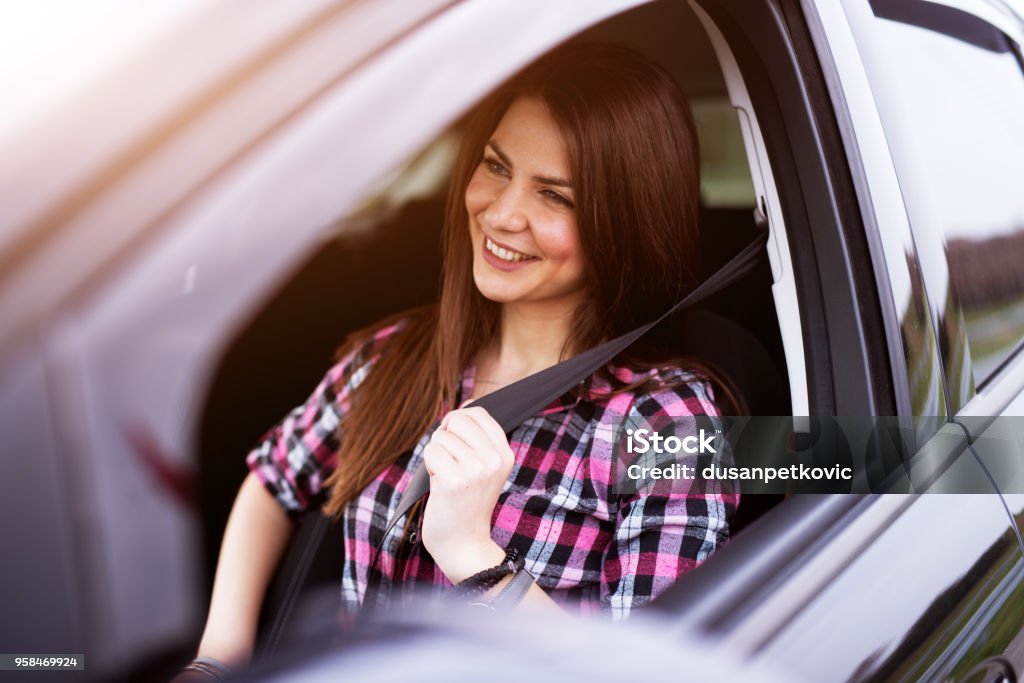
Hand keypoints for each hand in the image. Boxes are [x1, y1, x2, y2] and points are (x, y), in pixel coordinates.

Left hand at [420, 406, 514, 581]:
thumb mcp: (482, 466)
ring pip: (440, 436)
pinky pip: (430, 452)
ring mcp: (476, 470)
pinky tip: (439, 485)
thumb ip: (476, 435)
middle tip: (449, 463)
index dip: (458, 423)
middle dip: (444, 437)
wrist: (463, 542)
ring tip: (446, 477)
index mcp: (504, 453)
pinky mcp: (455, 480)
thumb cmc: (466, 502)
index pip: (477, 412)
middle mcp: (494, 459)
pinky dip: (428, 467)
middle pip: (457, 418)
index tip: (457, 446)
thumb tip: (468, 401)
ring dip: (435, 456)